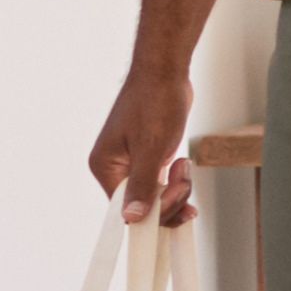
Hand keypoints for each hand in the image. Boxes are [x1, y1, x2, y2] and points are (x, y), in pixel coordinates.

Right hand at [85, 64, 196, 225]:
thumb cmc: (154, 101)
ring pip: (156, 196)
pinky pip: (161, 184)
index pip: (124, 209)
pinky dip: (176, 181)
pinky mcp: (147, 158)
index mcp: (105, 167)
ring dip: (176, 188)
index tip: (176, 203)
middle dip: (169, 198)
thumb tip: (131, 219)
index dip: (153, 212)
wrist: (165, 71)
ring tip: (184, 167)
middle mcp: (114, 168)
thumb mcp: (150, 148)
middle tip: (184, 181)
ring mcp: (131, 164)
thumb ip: (141, 186)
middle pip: (142, 206)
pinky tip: (183, 167)